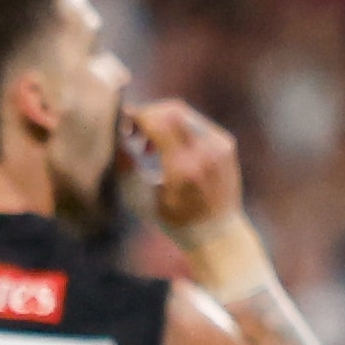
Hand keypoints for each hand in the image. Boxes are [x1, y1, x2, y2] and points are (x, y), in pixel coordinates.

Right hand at [124, 99, 244, 237]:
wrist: (218, 233)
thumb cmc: (173, 221)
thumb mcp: (141, 201)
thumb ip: (125, 168)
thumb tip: (118, 136)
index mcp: (184, 168)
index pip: (159, 122)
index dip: (138, 116)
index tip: (124, 125)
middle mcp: (205, 154)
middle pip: (172, 111)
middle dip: (148, 115)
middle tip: (134, 133)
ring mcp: (220, 147)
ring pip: (184, 114)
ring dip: (161, 121)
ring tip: (149, 147)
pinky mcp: (227, 144)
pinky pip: (196, 123)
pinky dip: (177, 128)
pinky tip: (168, 150)